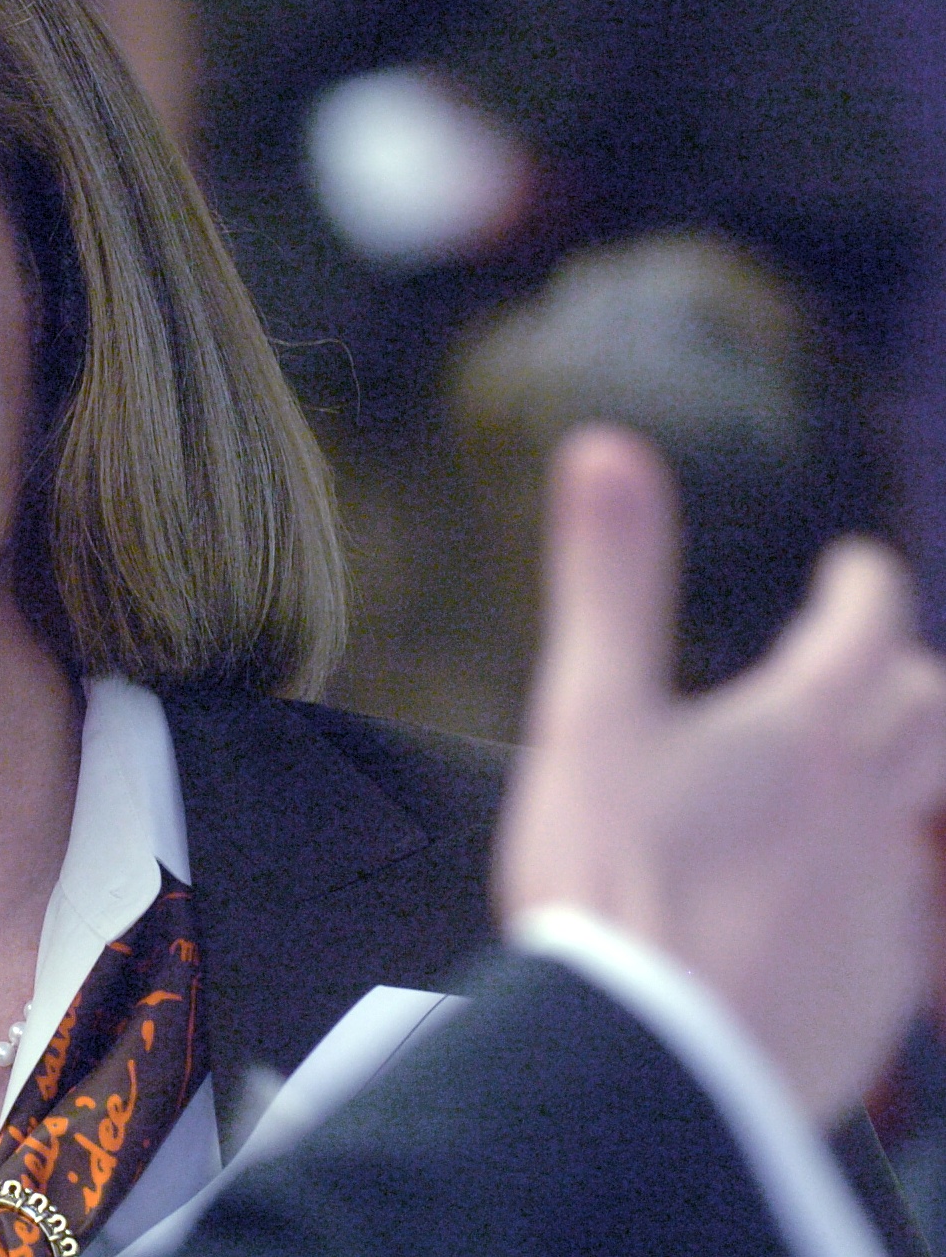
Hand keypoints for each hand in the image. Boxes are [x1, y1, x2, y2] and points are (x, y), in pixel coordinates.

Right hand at [498, 425, 945, 1118]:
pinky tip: (821, 902)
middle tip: (870, 668)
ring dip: (901, 775)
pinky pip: (900, 913)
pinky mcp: (875, 982)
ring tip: (855, 778)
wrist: (652, 1053)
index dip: (861, 586)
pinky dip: (869, 880)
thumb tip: (607, 448)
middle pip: (924, 711)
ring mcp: (878, 898)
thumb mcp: (589, 714)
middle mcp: (863, 803)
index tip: (851, 572)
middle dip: (903, 675)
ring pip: (922, 812)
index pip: (867, 623)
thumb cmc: (615, 882)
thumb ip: (608, 580)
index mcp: (800, 727)